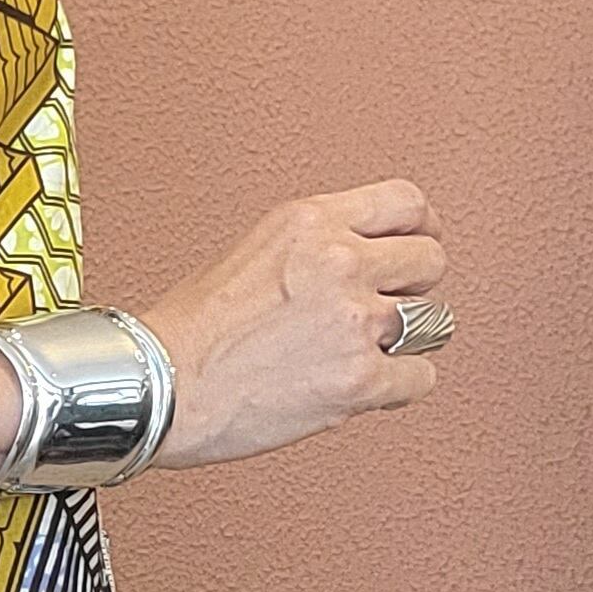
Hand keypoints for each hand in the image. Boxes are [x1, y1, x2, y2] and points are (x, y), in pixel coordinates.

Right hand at [135, 178, 448, 469]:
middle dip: (413, 287)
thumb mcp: (251, 253)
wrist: (158, 389)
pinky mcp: (360, 380)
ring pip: (435, 321)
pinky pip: (420, 378)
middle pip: (430, 261)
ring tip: (371, 351)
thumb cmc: (187, 334)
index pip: (405, 203)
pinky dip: (399, 388)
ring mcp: (355, 322)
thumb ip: (312, 247)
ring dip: (407, 339)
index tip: (416, 243)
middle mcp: (339, 263)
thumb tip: (358, 261)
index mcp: (310, 222)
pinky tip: (368, 389)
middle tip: (389, 306)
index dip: (420, 228)